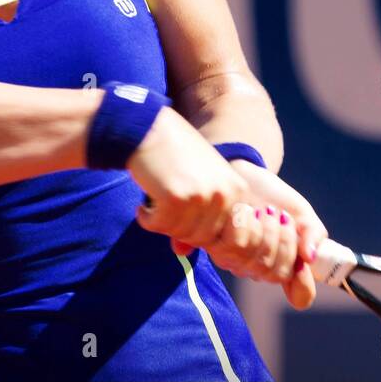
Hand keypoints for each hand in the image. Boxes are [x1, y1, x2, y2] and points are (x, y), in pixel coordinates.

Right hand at [127, 109, 247, 249]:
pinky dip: (146, 219)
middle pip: (202, 238)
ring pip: (180, 234)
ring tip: (155, 202)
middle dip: (179, 229)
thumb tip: (184, 253)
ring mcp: (202, 196)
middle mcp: (224, 193)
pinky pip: (159, 226)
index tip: (183, 221)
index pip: (228, 237)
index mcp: (238, 189)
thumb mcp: (198, 182)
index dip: (202, 236)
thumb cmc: (173, 154)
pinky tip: (143, 203)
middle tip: (164, 210)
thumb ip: (201, 218)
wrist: (147, 127)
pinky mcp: (176, 198)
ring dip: (162, 223)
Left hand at [178, 160, 328, 310]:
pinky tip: (248, 211)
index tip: (304, 257)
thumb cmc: (276, 198)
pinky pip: (235, 248)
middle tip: (283, 215)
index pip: (300, 294)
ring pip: (257, 264)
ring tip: (266, 209)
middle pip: (277, 274)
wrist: (246, 176)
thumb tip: (310, 257)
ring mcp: (238, 262)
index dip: (303, 280)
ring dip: (267, 232)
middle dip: (285, 241)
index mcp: (285, 266)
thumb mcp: (301, 213)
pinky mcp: (217, 246)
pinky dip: (247, 226)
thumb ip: (312, 234)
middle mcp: (261, 271)